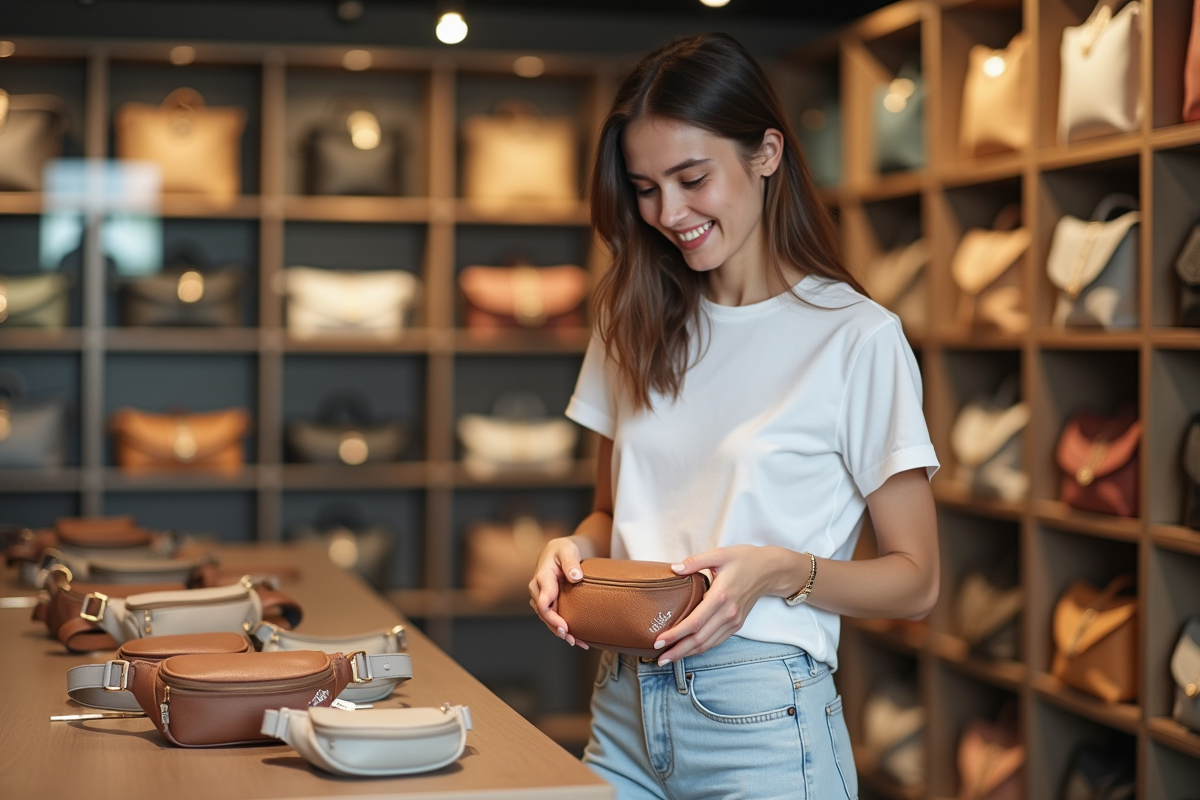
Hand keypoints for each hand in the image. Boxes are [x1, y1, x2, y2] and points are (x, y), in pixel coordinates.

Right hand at [528, 537, 589, 649]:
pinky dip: (563, 627)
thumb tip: (575, 577)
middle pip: (545, 614)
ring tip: (577, 642)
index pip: (543, 602)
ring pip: (548, 618)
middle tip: (573, 639)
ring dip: (561, 631)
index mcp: (542, 577)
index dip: (552, 617)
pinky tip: (576, 638)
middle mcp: (538, 589)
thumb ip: (570, 562)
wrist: (559, 551)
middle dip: (557, 628)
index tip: (565, 626)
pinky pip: (553, 616)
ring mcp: (542, 597)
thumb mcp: (567, 550)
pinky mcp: (549, 602)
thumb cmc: (563, 549)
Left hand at [653, 545, 784, 664]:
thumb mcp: (719, 554)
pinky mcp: (737, 624)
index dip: (676, 634)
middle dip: (678, 651)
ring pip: (708, 644)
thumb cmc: (744, 559)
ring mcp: (734, 621)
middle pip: (700, 639)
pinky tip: (688, 650)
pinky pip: (717, 641)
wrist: (770, 570)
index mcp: (721, 595)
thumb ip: (695, 562)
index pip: (695, 622)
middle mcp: (728, 613)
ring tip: (670, 658)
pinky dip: (701, 648)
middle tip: (660, 659)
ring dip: (688, 653)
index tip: (659, 641)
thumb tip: (673, 569)